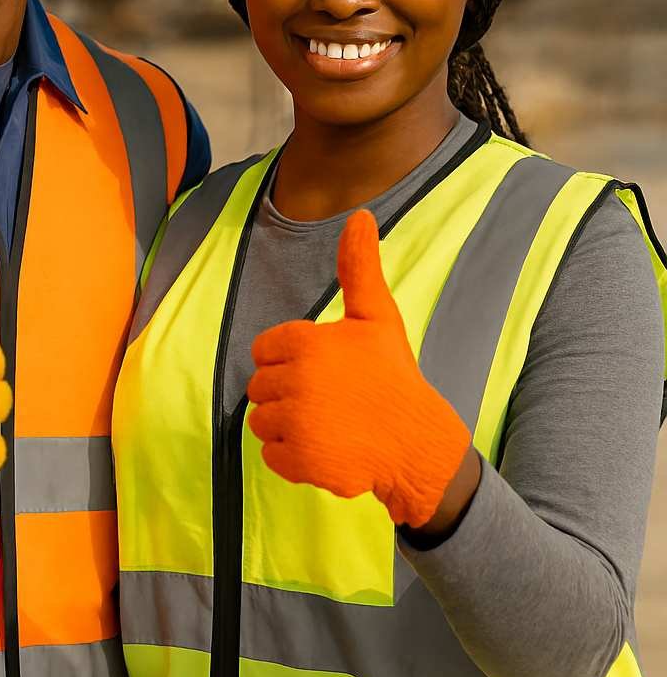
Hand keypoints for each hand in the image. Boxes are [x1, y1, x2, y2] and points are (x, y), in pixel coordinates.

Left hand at [247, 209, 471, 528]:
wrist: (417, 442)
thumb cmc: (393, 374)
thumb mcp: (376, 316)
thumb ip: (359, 267)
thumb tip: (361, 215)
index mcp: (305, 342)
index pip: (265, 350)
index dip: (289, 358)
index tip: (321, 368)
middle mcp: (295, 381)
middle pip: (260, 386)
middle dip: (287, 391)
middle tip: (328, 397)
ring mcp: (295, 424)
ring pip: (261, 421)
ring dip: (286, 425)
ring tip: (325, 422)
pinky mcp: (297, 461)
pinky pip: (270, 455)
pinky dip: (291, 456)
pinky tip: (324, 447)